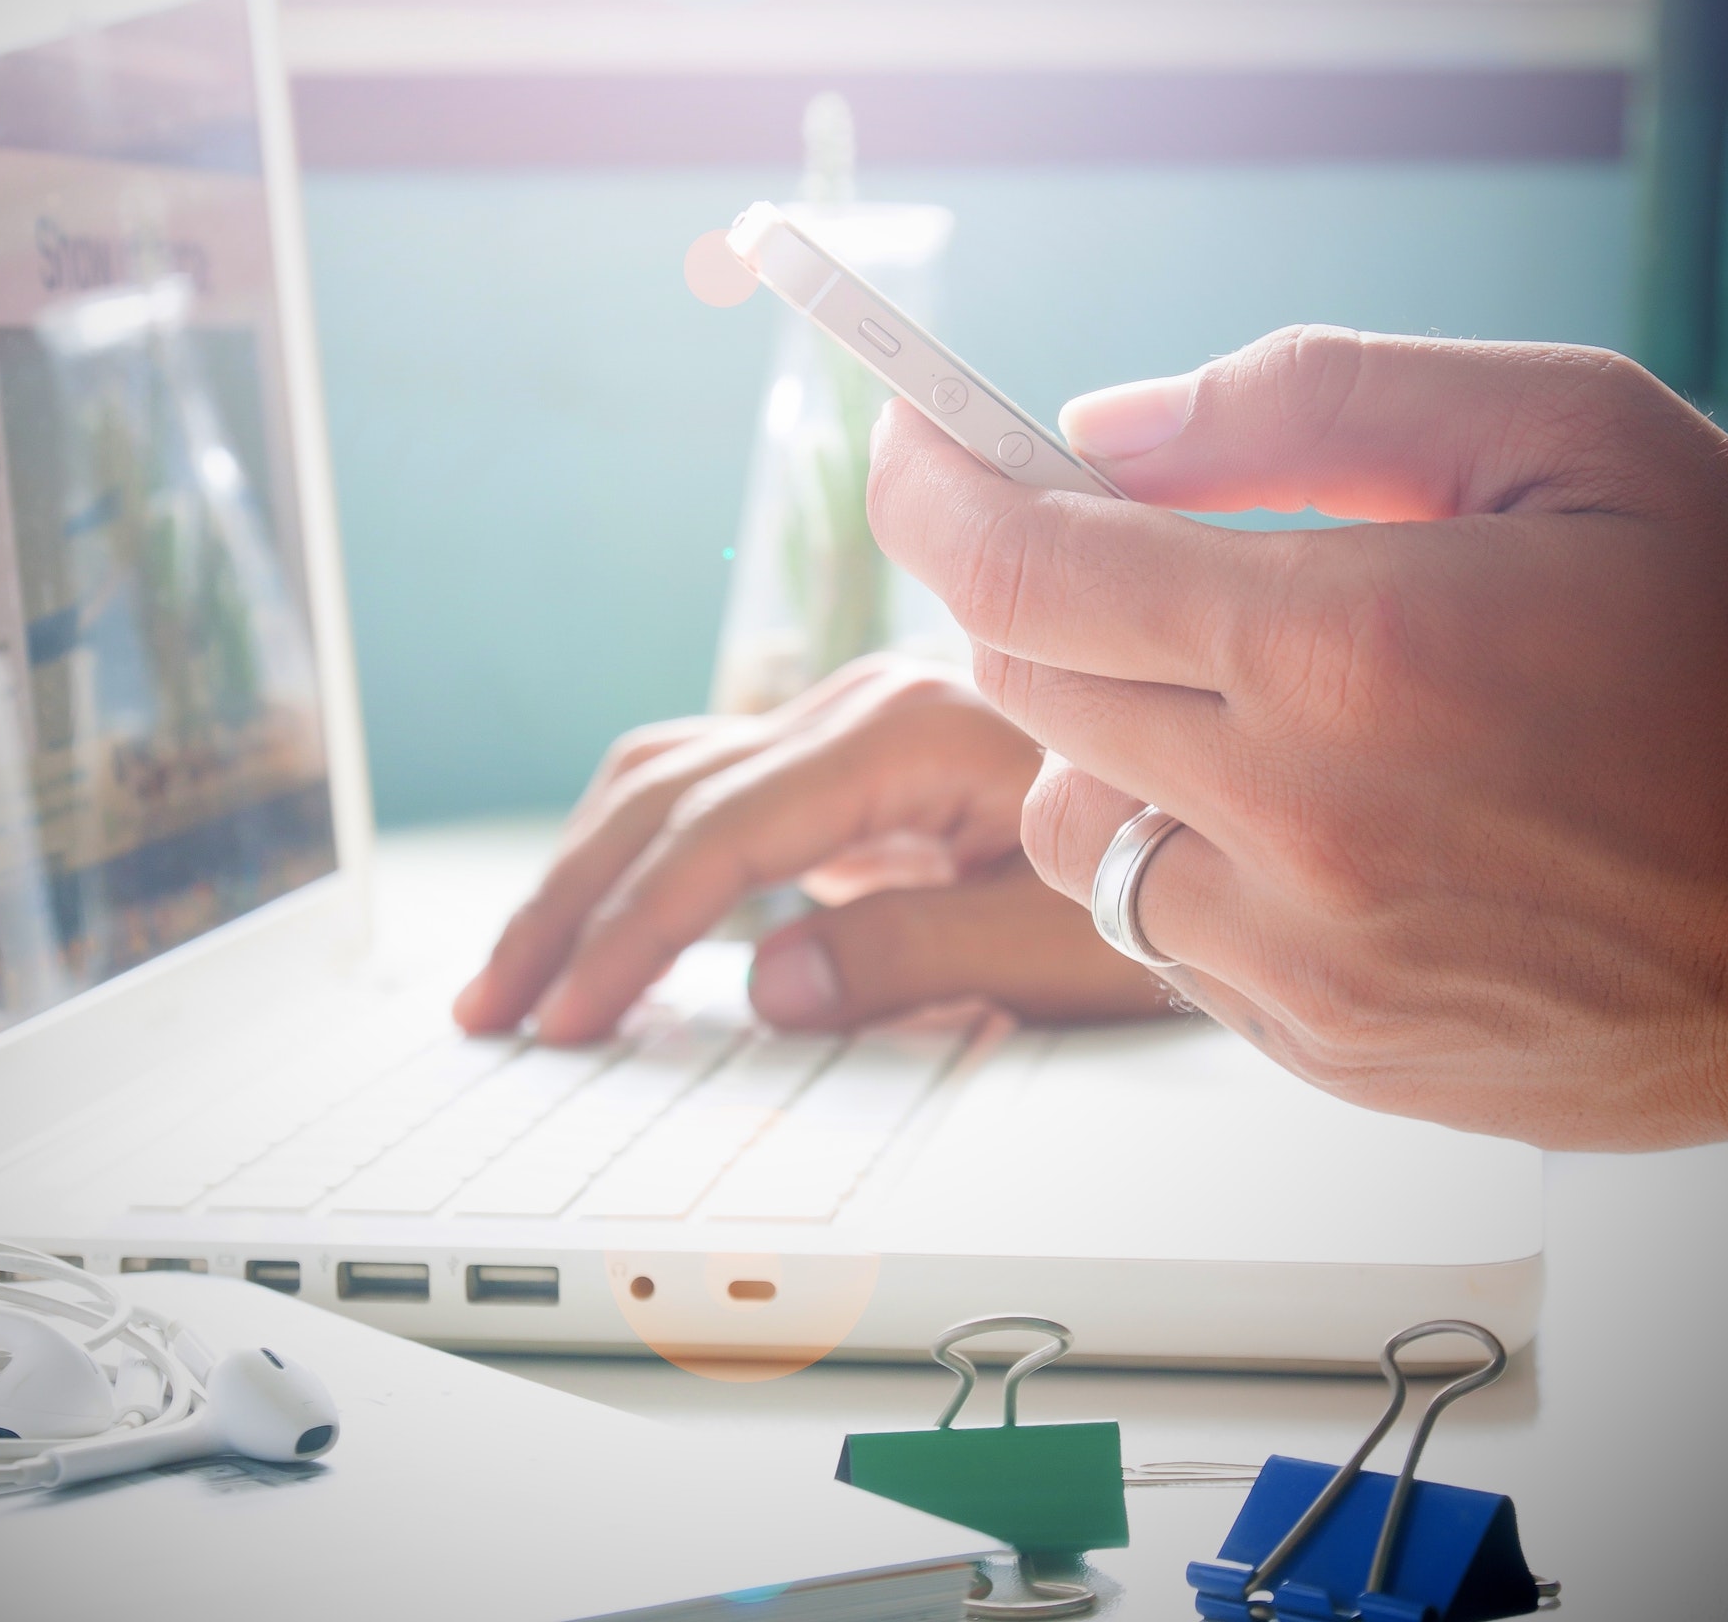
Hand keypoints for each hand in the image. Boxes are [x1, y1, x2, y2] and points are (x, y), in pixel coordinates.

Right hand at [453, 655, 1166, 1042]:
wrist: (1233, 798)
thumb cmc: (1171, 867)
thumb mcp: (1065, 939)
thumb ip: (916, 956)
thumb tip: (769, 988)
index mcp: (910, 735)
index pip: (725, 830)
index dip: (633, 928)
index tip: (570, 1015)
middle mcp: (858, 710)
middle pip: (667, 793)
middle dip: (570, 902)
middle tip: (494, 1006)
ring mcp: (844, 731)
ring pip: (669, 777)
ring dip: (584, 869)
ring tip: (516, 969)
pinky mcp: (843, 768)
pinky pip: (708, 794)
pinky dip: (638, 853)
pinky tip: (602, 913)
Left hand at [867, 326, 1727, 1148]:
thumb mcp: (1571, 440)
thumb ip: (1313, 405)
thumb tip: (1099, 429)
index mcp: (1350, 643)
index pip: (1021, 565)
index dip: (929, 491)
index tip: (910, 446)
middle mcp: (1299, 817)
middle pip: (1019, 683)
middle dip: (1038, 593)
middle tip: (1127, 547)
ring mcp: (1305, 955)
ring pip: (1069, 821)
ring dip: (1106, 735)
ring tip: (1253, 699)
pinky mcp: (1324, 1043)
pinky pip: (1159, 927)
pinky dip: (1186, 850)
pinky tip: (1317, 815)